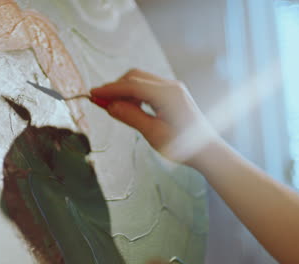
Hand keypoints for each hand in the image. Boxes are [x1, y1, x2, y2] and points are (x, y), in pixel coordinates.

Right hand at [91, 69, 216, 165]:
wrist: (206, 150)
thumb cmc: (183, 146)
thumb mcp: (152, 133)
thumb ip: (130, 116)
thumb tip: (110, 106)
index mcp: (167, 94)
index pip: (131, 85)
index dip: (110, 89)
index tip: (92, 94)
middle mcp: (171, 86)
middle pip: (135, 77)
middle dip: (115, 87)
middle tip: (99, 101)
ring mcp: (172, 88)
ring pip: (140, 80)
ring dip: (124, 90)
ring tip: (110, 106)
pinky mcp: (172, 93)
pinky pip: (148, 87)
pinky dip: (134, 93)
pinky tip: (127, 106)